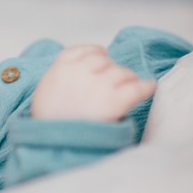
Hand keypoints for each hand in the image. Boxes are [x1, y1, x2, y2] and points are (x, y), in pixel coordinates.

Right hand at [32, 45, 155, 121]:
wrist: (53, 141)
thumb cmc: (48, 121)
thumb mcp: (43, 92)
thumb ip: (61, 77)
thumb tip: (82, 73)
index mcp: (61, 68)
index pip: (82, 51)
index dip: (95, 53)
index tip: (101, 57)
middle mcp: (81, 72)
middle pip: (104, 60)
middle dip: (109, 70)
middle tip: (112, 83)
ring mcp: (99, 84)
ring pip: (122, 72)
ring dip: (126, 79)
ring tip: (128, 88)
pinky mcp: (114, 100)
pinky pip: (137, 87)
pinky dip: (145, 87)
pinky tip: (149, 87)